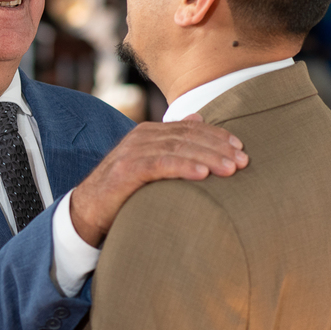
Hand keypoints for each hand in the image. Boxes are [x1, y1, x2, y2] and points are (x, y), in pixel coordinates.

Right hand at [71, 116, 247, 246]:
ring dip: (208, 158)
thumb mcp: (149, 163)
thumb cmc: (124, 189)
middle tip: (242, 162)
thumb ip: (171, 142)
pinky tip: (202, 175)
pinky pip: (160, 164)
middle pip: (188, 136)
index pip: (190, 128)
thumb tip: (197, 118)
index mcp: (149, 132)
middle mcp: (141, 136)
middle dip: (218, 147)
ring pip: (178, 148)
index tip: (240, 148)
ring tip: (230, 169)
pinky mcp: (126, 170)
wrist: (88, 210)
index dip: (217, 136)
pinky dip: (183, 167)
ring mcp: (133, 152)